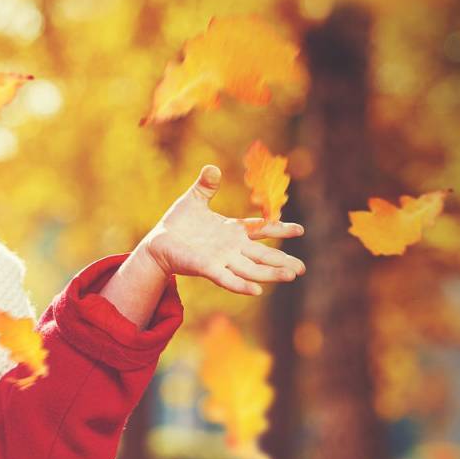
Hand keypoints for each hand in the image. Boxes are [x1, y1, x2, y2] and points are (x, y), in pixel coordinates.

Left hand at [139, 164, 306, 295]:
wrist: (156, 243)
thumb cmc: (177, 223)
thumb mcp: (193, 200)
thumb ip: (206, 185)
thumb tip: (212, 168)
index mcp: (231, 230)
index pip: (261, 229)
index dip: (280, 229)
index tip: (300, 230)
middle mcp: (230, 247)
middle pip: (262, 255)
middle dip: (282, 261)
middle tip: (303, 268)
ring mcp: (220, 259)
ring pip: (250, 269)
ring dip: (270, 273)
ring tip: (291, 275)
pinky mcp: (206, 268)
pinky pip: (226, 278)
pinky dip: (240, 285)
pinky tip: (257, 291)